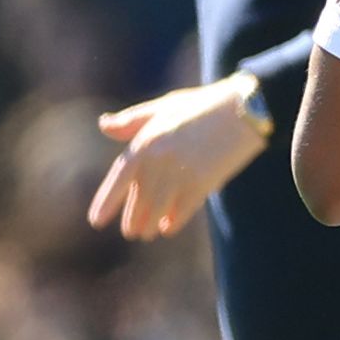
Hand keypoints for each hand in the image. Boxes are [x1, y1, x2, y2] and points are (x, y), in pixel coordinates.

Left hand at [90, 76, 270, 241]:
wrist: (242, 111)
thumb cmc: (201, 106)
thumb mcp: (162, 108)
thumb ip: (132, 121)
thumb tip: (104, 126)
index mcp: (145, 142)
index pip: (119, 179)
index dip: (106, 203)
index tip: (96, 221)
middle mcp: (159, 160)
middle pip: (139, 200)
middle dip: (133, 220)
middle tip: (131, 232)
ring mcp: (181, 173)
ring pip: (158, 209)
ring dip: (150, 225)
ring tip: (147, 233)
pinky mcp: (203, 182)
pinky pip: (183, 209)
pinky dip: (174, 221)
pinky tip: (168, 228)